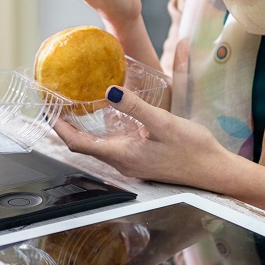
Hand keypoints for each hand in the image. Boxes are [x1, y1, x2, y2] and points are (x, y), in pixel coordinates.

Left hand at [53, 86, 233, 189]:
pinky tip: (105, 117)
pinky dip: (100, 132)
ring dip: (82, 129)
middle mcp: (122, 163)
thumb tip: (109, 91)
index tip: (48, 109)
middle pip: (83, 146)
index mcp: (123, 156)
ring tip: (74, 107)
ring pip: (97, 147)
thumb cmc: (194, 150)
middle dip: (66, 126)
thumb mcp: (165, 123)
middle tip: (56, 104)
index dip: (59, 127)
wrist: (216, 173)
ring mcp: (132, 164)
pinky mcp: (141, 161)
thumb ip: (136, 107)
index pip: (78, 144)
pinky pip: (111, 147)